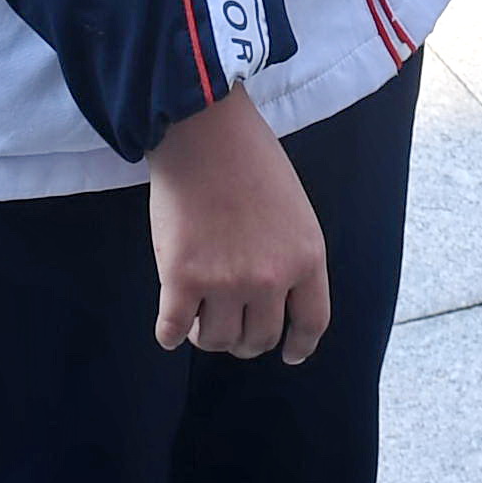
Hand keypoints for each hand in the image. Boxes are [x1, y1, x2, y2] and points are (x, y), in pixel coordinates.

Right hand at [144, 87, 332, 363]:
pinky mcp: (181, 279)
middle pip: (260, 339)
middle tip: (229, 324)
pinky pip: (173, 331)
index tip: (289, 353)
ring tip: (198, 317)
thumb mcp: (295, 210)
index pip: (311, 322)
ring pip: (218, 341)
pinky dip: (170, 334)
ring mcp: (225, 281)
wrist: (204, 129)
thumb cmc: (250, 158)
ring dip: (207, 336)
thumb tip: (275, 299)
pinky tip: (170, 326)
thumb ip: (290, 256)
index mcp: (306, 258)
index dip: (299, 345)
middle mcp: (270, 278)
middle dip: (245, 340)